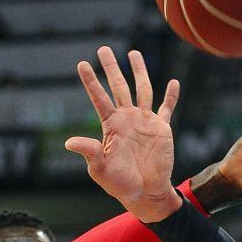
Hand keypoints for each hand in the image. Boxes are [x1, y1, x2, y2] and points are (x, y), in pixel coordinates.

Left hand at [66, 46, 182, 221]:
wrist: (145, 192)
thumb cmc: (120, 183)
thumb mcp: (100, 168)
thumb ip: (88, 152)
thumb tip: (68, 142)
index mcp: (111, 126)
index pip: (99, 98)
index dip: (91, 81)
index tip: (82, 64)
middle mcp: (127, 119)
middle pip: (119, 87)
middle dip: (111, 68)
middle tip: (103, 48)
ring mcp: (144, 121)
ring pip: (142, 90)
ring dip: (139, 72)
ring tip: (134, 53)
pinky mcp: (161, 128)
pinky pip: (167, 108)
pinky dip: (170, 96)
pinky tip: (173, 83)